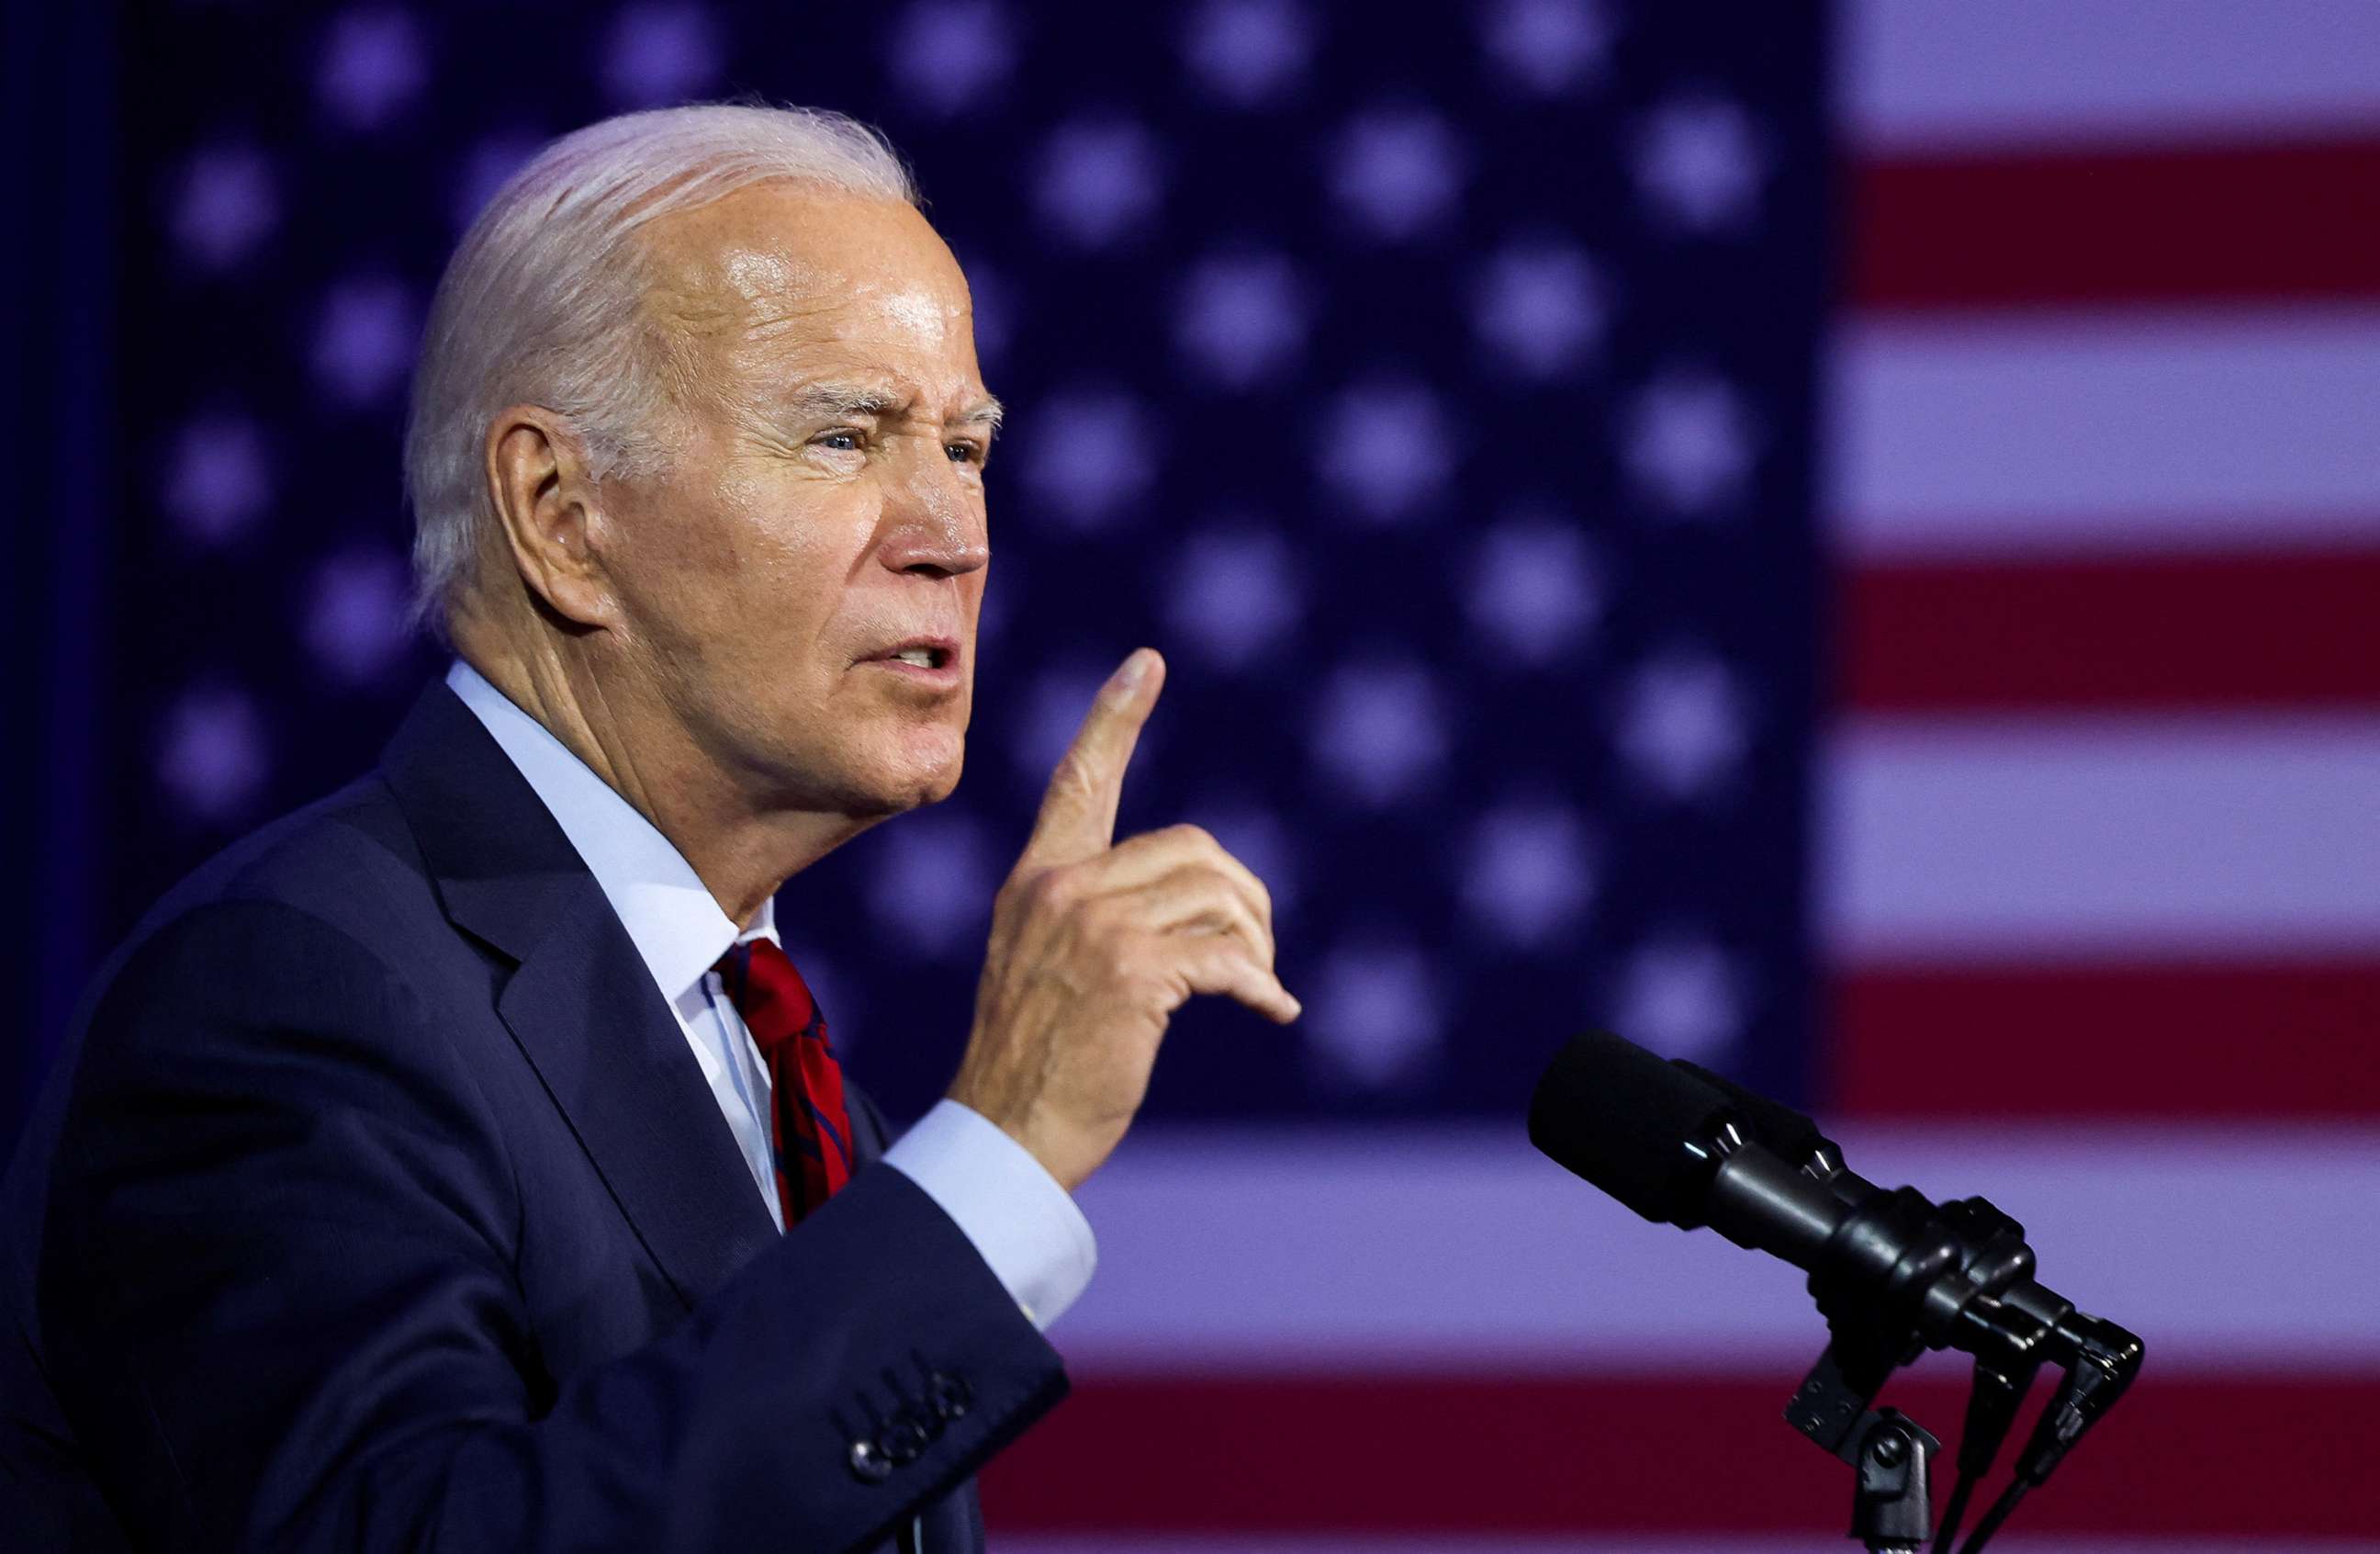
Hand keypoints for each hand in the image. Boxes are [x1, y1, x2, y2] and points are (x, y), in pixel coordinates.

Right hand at [948, 648, 1298, 1191]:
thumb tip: (1206, 913)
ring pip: (1218, 897)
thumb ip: (1099, 922)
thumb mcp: (1048, 970)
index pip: (1078, 782)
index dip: (1114, 719)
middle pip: (1193, 849)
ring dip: (1256, 947)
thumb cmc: (1035, 1067)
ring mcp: (1093, 926)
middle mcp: (1060, 889)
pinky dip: (1261, 986)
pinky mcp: (1130, 970)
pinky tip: (1273, 1011)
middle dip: (1245, 901)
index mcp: (1037, 882)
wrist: (1005, 1134)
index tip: (1148, 662)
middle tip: (1257, 957)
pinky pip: (1227, 956)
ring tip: (1257, 988)